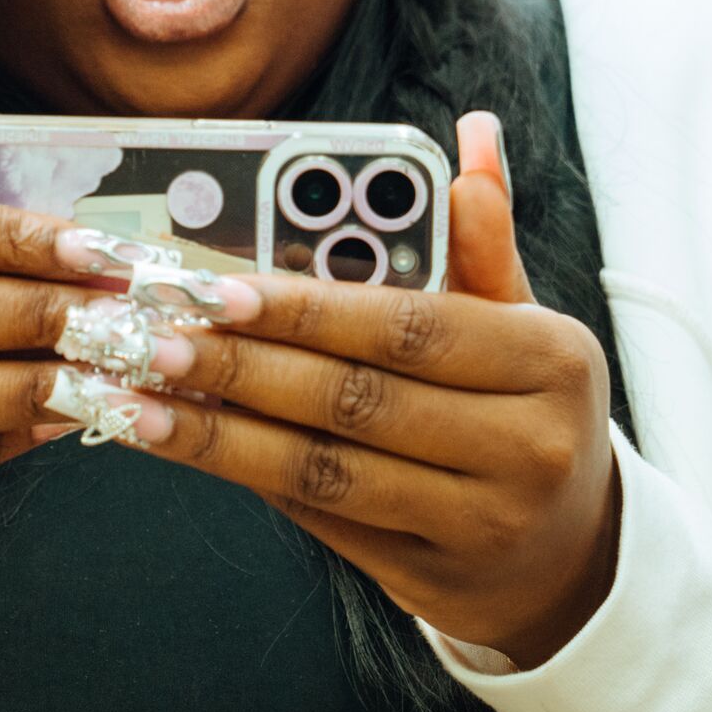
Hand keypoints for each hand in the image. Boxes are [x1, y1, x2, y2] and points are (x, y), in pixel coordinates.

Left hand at [103, 112, 622, 666]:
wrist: (572, 554)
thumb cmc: (530, 411)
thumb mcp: (526, 325)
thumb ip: (483, 239)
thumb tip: (473, 134)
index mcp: (552, 362)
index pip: (409, 327)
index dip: (307, 310)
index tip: (218, 288)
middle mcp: (527, 447)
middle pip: (357, 401)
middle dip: (242, 369)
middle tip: (154, 338)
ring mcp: (480, 523)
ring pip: (326, 470)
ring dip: (219, 434)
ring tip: (139, 398)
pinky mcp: (429, 577)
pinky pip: (321, 520)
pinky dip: (246, 475)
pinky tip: (183, 442)